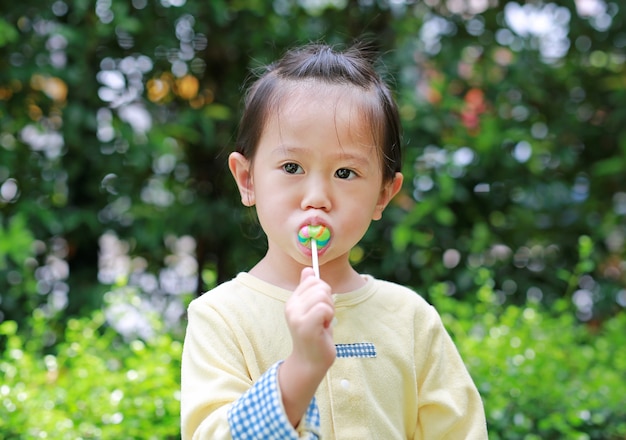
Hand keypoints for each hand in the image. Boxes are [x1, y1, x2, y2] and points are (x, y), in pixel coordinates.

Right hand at [279, 267, 335, 426]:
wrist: (310, 362)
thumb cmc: (316, 336)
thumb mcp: (312, 309)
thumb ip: (309, 291)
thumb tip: (308, 270)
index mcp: (292, 301)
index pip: (312, 279)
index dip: (323, 291)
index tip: (320, 308)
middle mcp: (291, 306)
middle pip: (320, 286)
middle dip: (329, 301)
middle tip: (323, 318)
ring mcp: (296, 316)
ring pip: (323, 296)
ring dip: (330, 310)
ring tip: (323, 324)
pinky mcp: (305, 326)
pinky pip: (324, 309)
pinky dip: (329, 317)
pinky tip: (323, 328)